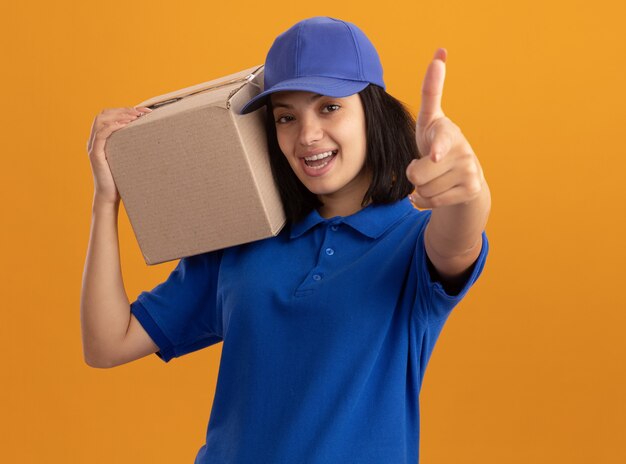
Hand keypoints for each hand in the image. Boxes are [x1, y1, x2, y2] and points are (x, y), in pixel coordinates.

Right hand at [86, 106, 151, 204]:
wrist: (110, 196)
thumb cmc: (121, 178)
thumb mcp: (128, 158)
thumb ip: (132, 146)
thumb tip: (152, 137)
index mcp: (101, 138)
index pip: (110, 115)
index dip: (125, 110)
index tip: (143, 111)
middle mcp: (95, 140)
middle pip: (104, 114)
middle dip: (124, 110)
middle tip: (141, 112)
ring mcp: (93, 146)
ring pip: (100, 121)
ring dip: (119, 115)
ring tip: (135, 117)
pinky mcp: (95, 155)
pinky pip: (100, 135)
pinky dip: (111, 127)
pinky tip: (124, 125)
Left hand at [406, 48, 485, 208]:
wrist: (464, 177)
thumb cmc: (439, 144)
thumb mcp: (430, 120)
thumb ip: (431, 90)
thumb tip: (441, 51)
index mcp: (445, 130)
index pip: (439, 137)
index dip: (435, 148)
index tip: (434, 154)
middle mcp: (461, 148)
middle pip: (415, 173)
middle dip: (413, 174)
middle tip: (426, 166)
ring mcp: (468, 170)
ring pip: (422, 189)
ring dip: (420, 188)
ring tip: (434, 178)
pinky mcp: (471, 189)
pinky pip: (431, 201)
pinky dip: (425, 201)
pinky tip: (436, 191)